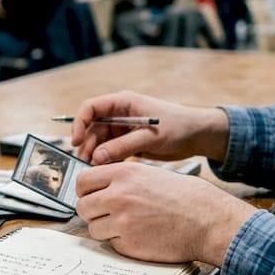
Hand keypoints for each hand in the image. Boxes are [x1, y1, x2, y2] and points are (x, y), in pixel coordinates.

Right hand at [70, 91, 228, 164]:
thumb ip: (123, 146)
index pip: (91, 108)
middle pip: (93, 128)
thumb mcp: (150, 137)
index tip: (76, 141)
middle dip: (87, 145)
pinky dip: (107, 160)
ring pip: (100, 141)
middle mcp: (120, 114)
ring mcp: (123, 128)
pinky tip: (107, 171)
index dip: (79, 123)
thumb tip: (97, 157)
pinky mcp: (128, 141)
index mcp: (123, 103)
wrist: (199, 135)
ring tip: (94, 171)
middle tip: (85, 164)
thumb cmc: (179, 127)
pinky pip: (111, 150)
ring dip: (96, 155)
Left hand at [75, 163, 256, 265]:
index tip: (91, 196)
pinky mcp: (128, 244)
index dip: (85, 191)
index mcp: (123, 174)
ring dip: (105, 229)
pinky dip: (121, 242)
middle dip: (93, 212)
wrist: (208, 220)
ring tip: (128, 225)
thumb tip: (100, 188)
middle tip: (107, 214)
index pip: (83, 182)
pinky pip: (111, 243)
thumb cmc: (186, 197)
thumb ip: (122, 180)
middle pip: (82, 206)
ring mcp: (122, 221)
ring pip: (93, 228)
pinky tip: (140, 235)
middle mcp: (118, 196)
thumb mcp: (151, 174)